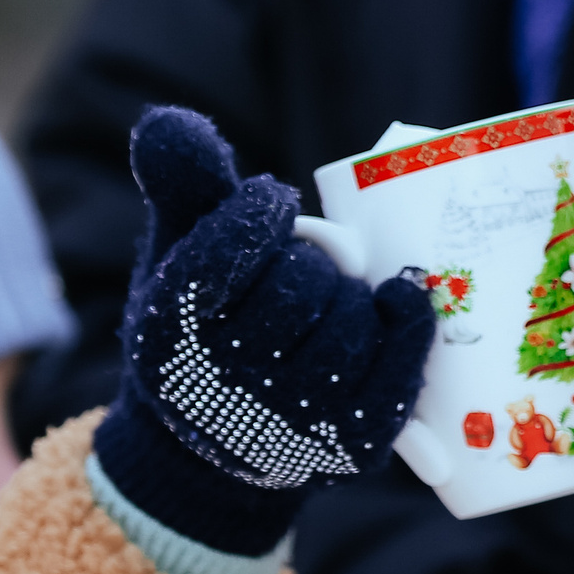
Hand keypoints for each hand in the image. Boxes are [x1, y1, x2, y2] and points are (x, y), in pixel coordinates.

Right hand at [121, 108, 434, 489]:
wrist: (215, 438)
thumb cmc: (205, 321)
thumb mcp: (178, 249)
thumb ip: (182, 183)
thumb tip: (168, 123)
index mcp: (167, 331)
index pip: (226, 250)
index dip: (260, 213)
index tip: (272, 203)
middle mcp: (220, 390)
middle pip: (298, 289)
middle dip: (311, 262)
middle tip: (306, 265)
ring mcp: (286, 427)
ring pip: (350, 331)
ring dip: (355, 297)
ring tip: (338, 297)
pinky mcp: (344, 451)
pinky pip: (394, 378)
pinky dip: (406, 328)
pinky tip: (400, 300)